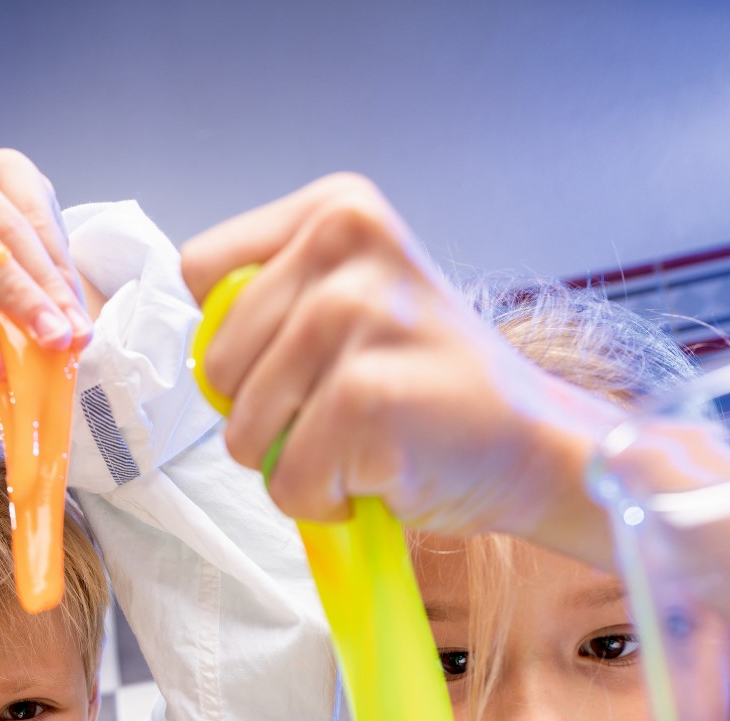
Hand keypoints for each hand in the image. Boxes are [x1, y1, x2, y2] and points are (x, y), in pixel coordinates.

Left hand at [0, 145, 93, 378]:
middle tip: (55, 339)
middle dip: (14, 294)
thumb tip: (15, 368)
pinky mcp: (2, 162)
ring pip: (6, 224)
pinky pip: (36, 208)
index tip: (1, 365)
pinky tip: (73, 299)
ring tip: (75, 330)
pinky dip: (59, 261)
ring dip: (48, 283)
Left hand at [181, 173, 619, 557]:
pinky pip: (289, 481)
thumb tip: (199, 355)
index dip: (234, 344)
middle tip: (342, 411)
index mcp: (335, 211)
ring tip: (363, 440)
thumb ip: (274, 303)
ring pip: (245, 431)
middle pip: (214, 366)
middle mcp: (343, 246)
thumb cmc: (429, 387)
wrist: (530, 444)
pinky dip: (326, 501)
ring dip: (295, 462)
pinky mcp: (365, 398)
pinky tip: (382, 472)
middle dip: (264, 415)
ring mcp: (355, 319)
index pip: (201, 274)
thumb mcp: (352, 302)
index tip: (295, 364)